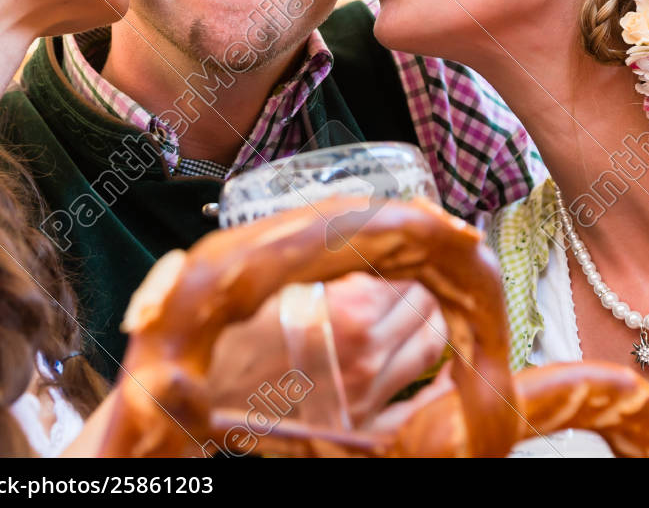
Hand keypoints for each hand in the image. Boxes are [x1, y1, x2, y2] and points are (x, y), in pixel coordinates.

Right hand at [207, 272, 445, 429]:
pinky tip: (444, 372)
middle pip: (422, 307)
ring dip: (428, 326)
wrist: (204, 398)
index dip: (400, 264)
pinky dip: (440, 387)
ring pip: (430, 347)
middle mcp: (365, 352)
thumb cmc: (227, 338)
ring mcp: (368, 393)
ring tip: (415, 317)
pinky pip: (421, 406)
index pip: (406, 275)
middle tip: (402, 286)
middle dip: (415, 291)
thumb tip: (357, 221)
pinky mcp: (364, 427)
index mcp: (346, 309)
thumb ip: (319, 257)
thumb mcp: (272, 281)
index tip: (393, 261)